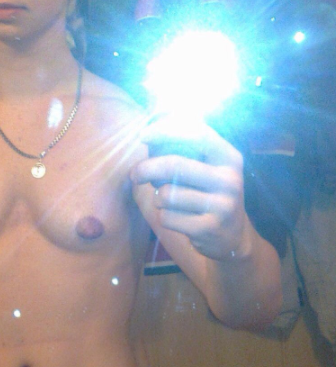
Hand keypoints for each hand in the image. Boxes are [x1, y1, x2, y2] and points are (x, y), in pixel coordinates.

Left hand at [131, 119, 249, 260]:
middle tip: (134, 174)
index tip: (143, 135)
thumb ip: (185, 150)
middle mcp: (230, 180)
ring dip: (159, 198)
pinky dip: (164, 217)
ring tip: (170, 202)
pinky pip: (167, 217)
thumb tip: (148, 136)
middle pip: (175, 165)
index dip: (166, 131)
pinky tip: (178, 220)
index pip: (197, 134)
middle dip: (147, 168)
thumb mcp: (208, 168)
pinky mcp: (209, 229)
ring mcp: (222, 206)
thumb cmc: (208, 194)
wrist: (233, 236)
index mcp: (230, 158)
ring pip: (167, 194)